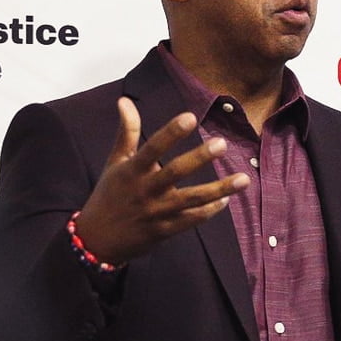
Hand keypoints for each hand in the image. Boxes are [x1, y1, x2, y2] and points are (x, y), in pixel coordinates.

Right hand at [75, 97, 249, 263]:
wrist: (97, 240)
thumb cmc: (109, 195)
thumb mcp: (115, 162)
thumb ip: (126, 132)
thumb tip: (125, 100)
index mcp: (132, 171)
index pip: (152, 147)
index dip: (170, 133)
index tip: (190, 117)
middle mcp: (145, 190)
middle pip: (175, 172)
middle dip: (199, 158)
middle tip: (222, 144)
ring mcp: (156, 212)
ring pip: (191, 200)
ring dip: (219, 190)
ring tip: (244, 179)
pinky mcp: (164, 230)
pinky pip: (191, 220)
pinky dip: (209, 211)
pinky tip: (227, 199)